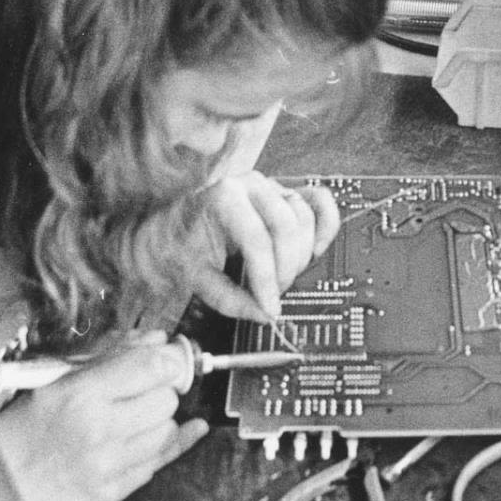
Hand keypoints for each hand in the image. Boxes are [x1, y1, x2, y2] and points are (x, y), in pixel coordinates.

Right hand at [0, 332, 207, 500]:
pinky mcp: (113, 492)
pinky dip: (161, 446)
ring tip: (136, 419)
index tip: (165, 361)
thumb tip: (159, 341)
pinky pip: (159, 463)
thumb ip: (112, 355)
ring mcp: (107, 466)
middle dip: (160, 392)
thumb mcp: (59, 377)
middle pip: (166, 401)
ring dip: (158, 422)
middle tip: (144, 392)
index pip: (152, 368)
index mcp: (81, 394)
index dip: (167, 361)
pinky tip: (171, 432)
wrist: (3, 480)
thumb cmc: (29, 422)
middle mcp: (98, 430)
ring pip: (167, 432)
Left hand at [191, 173, 339, 322]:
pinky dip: (325, 226)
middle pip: (287, 228)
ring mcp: (272, 186)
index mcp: (224, 197)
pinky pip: (321, 202)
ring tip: (282, 276)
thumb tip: (264, 315)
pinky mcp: (286, 192)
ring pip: (305, 219)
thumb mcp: (196, 277)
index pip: (257, 240)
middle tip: (273, 294)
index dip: (267, 279)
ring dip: (301, 255)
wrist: (174, 224)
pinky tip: (315, 250)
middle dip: (284, 269)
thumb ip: (229, 300)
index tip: (271, 307)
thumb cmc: (181, 245)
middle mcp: (251, 185)